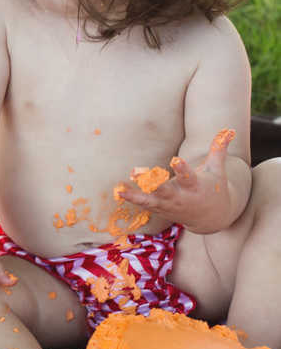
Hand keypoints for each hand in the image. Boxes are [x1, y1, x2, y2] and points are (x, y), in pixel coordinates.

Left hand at [116, 129, 237, 234]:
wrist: (213, 218)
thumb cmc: (214, 187)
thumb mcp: (217, 169)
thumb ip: (219, 149)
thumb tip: (229, 130)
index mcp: (196, 186)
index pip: (189, 177)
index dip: (183, 169)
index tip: (175, 160)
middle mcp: (181, 198)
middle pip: (165, 190)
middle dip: (152, 184)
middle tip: (136, 173)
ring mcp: (170, 206)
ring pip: (151, 202)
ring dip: (136, 196)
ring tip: (121, 190)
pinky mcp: (161, 210)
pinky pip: (146, 206)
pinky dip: (133, 200)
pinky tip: (120, 192)